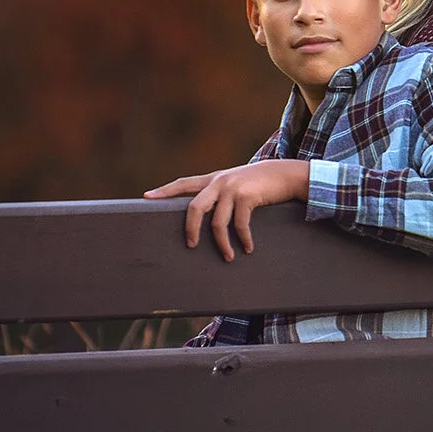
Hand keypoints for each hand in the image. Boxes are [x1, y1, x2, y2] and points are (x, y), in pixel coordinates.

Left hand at [145, 160, 309, 261]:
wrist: (286, 174)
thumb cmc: (261, 183)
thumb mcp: (238, 182)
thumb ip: (222, 192)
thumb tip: (209, 213)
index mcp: (213, 179)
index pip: (183, 183)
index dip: (164, 191)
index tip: (146, 197)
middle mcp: (219, 182)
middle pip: (194, 207)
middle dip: (191, 229)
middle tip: (191, 245)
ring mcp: (232, 189)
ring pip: (218, 223)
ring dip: (222, 244)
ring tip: (227, 257)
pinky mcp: (247, 197)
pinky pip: (239, 225)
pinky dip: (243, 239)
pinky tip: (247, 248)